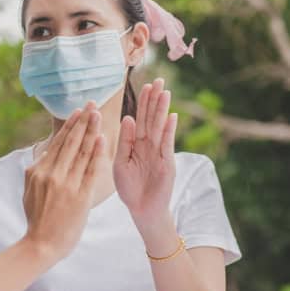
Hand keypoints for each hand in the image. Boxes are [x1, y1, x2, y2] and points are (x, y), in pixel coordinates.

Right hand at [23, 101, 105, 260]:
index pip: (57, 144)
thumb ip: (36, 172)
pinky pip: (90, 170)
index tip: (78, 112)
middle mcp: (52, 174)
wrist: (41, 245)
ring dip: (91, 131)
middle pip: (70, 142)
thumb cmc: (37, 219)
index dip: (69, 126)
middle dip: (82, 121)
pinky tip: (102, 140)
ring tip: (98, 115)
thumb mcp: (29, 191)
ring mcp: (66, 184)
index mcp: (38, 171)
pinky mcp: (80, 196)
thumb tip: (44, 155)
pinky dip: (96, 154)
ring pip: (81, 152)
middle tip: (92, 104)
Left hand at [114, 78, 177, 227]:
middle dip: (154, 100)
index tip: (145, 85)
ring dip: (162, 110)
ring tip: (165, 92)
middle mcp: (148, 145)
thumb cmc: (128, 187)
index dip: (142, 103)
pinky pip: (166, 144)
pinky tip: (171, 116)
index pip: (139, 118)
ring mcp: (159, 153)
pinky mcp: (166, 163)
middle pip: (151, 118)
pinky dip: (168, 130)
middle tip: (159, 80)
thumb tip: (127, 117)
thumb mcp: (120, 162)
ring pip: (159, 127)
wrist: (140, 210)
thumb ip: (124, 141)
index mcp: (135, 143)